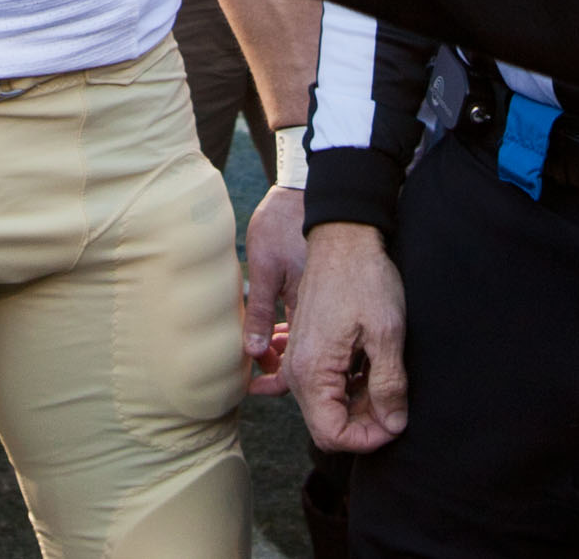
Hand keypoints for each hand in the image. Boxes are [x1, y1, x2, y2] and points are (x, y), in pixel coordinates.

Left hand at [240, 178, 308, 395]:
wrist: (309, 192)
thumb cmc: (283, 225)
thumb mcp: (265, 267)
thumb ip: (261, 310)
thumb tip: (254, 351)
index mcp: (309, 311)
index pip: (299, 363)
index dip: (279, 381)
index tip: (257, 385)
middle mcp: (321, 312)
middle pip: (307, 358)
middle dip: (283, 369)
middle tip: (259, 372)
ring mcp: (324, 303)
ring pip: (309, 342)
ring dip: (288, 352)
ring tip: (265, 353)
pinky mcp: (323, 292)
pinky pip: (312, 324)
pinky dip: (295, 334)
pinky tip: (279, 332)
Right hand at [285, 222, 408, 454]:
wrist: (343, 237)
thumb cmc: (364, 279)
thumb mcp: (386, 333)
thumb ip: (389, 385)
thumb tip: (393, 423)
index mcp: (311, 370)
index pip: (332, 435)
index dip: (368, 439)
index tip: (396, 422)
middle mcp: (297, 370)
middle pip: (328, 425)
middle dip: (365, 424)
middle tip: (397, 404)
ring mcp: (300, 359)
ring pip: (328, 407)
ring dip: (360, 405)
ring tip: (389, 382)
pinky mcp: (308, 349)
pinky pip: (326, 385)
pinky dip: (350, 387)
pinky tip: (374, 369)